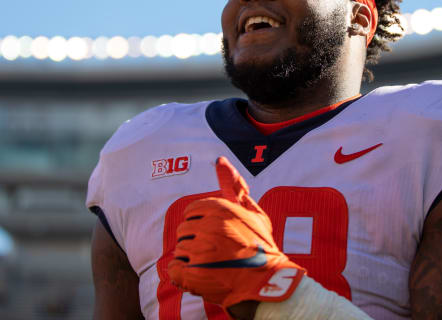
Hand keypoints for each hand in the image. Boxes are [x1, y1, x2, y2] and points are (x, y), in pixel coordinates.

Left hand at [168, 156, 304, 309]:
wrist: (266, 282)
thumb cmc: (261, 247)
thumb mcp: (252, 213)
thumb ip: (234, 186)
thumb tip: (220, 159)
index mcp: (220, 209)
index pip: (191, 211)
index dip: (200, 223)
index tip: (212, 234)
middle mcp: (208, 226)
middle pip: (184, 230)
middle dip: (196, 240)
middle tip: (215, 252)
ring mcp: (201, 251)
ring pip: (180, 249)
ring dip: (192, 258)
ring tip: (212, 264)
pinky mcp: (195, 273)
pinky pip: (174, 268)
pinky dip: (181, 273)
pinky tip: (196, 275)